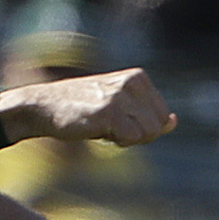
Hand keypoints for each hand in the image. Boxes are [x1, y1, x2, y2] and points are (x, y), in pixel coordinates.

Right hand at [0, 67, 176, 146]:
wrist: (44, 106)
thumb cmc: (83, 109)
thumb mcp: (120, 107)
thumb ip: (147, 114)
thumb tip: (173, 122)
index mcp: (139, 77)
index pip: (162, 117)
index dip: (141, 128)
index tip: (118, 120)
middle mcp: (133, 81)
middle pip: (157, 127)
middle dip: (136, 135)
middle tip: (109, 125)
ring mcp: (121, 95)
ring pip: (147, 134)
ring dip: (125, 139)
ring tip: (102, 125)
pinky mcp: (109, 110)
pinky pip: (130, 138)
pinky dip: (115, 142)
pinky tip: (96, 129)